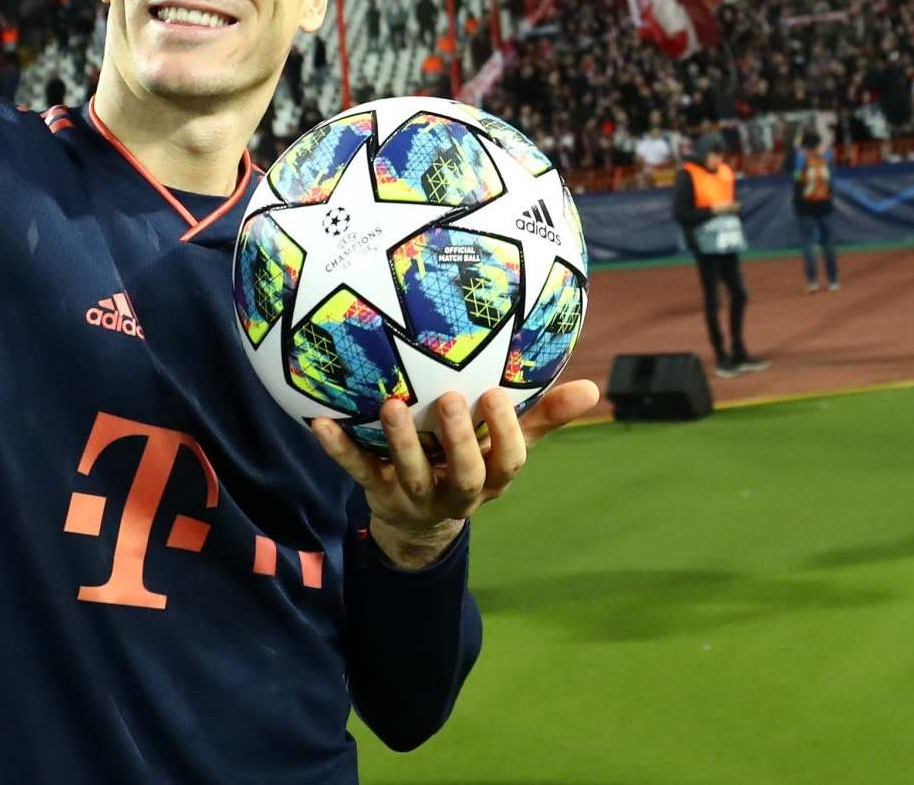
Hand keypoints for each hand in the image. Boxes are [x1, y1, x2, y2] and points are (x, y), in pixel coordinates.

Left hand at [312, 379, 601, 568]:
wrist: (415, 525)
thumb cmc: (467, 465)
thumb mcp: (503, 447)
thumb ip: (543, 417)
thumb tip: (594, 388)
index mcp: (489, 480)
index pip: (507, 465)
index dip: (504, 434)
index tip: (495, 394)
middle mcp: (455, 494)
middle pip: (464, 476)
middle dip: (458, 441)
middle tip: (448, 398)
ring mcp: (414, 496)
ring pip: (411, 475)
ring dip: (400, 442)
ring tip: (392, 405)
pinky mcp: (376, 491)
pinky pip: (356, 471)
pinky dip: (337, 448)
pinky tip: (319, 421)